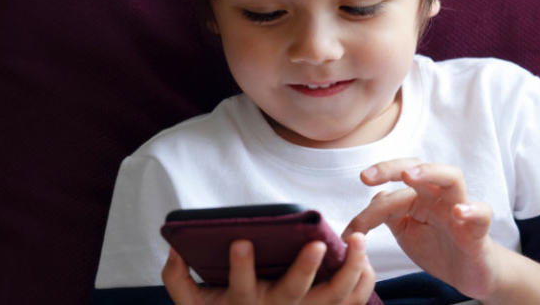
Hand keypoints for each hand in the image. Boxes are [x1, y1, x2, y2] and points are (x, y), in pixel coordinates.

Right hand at [161, 232, 374, 304]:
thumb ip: (177, 279)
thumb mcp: (194, 304)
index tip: (241, 241)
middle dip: (305, 269)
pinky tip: (365, 255)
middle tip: (316, 244)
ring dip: (348, 270)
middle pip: (294, 293)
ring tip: (356, 240)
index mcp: (245, 302)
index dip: (240, 266)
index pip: (240, 286)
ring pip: (333, 298)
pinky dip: (363, 281)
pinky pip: (353, 301)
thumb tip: (174, 249)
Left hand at [343, 158, 501, 298]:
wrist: (468, 273)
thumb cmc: (437, 247)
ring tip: (410, 175)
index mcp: (419, 197)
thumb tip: (375, 195)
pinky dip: (472, 210)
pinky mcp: (478, 230)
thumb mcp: (406, 232)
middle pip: (419, 167)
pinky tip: (459, 212)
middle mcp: (438, 196)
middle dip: (392, 168)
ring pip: (452, 177)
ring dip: (430, 172)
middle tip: (367, 177)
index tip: (350, 231)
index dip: (369, 210)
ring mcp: (460, 209)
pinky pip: (482, 214)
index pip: (391, 192)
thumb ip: (389, 214)